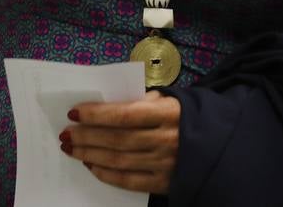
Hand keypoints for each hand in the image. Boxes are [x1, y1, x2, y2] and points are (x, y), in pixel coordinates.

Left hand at [61, 90, 180, 193]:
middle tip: (66, 133)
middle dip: (87, 136)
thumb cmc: (184, 115)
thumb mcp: (168, 99)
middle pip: (117, 140)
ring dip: (90, 154)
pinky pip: (129, 181)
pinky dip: (106, 174)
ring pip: (119, 161)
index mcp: (168, 114)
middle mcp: (166, 140)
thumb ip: (140, 100)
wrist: (217, 144)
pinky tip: (91, 164)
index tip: (74, 112)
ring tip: (71, 148)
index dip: (97, 114)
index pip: (125, 115)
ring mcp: (164, 164)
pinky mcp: (163, 183)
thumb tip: (105, 104)